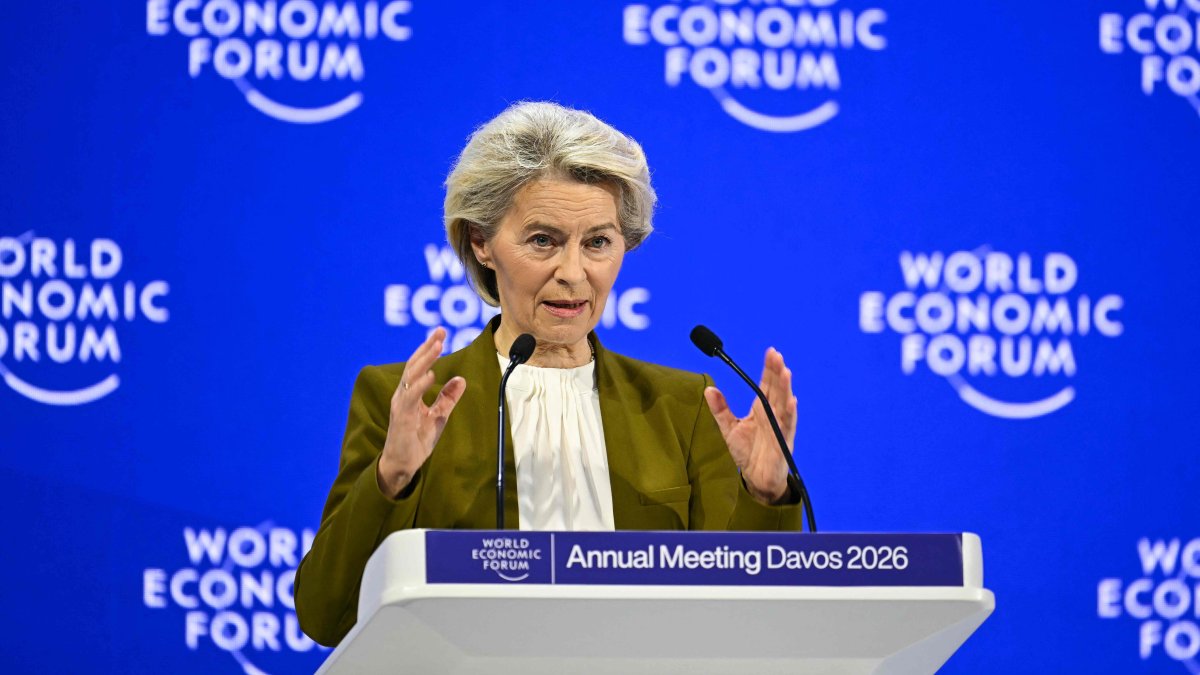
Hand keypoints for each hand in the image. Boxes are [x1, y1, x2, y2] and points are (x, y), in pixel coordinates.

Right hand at [376, 327, 466, 497]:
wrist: (402, 464)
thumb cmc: (416, 440)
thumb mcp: (438, 416)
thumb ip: (448, 398)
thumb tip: (461, 379)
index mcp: (410, 392)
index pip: (419, 365)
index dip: (429, 348)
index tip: (441, 333)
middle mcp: (403, 394)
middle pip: (414, 365)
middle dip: (427, 348)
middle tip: (440, 332)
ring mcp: (401, 404)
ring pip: (411, 376)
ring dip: (425, 360)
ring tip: (437, 347)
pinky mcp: (402, 417)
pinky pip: (411, 397)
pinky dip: (421, 385)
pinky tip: (431, 375)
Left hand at [703, 347, 796, 504]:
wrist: (756, 478)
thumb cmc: (747, 452)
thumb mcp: (729, 428)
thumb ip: (720, 409)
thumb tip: (709, 389)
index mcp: (761, 408)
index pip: (766, 384)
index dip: (769, 368)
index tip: (770, 352)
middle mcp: (773, 414)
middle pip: (776, 389)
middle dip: (777, 372)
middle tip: (776, 355)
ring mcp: (780, 426)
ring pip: (784, 403)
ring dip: (785, 388)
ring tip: (785, 371)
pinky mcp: (783, 441)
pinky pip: (788, 425)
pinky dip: (790, 413)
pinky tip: (792, 401)